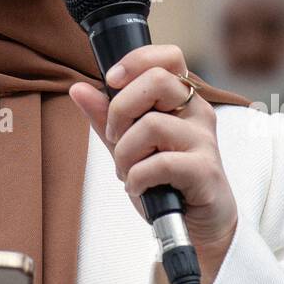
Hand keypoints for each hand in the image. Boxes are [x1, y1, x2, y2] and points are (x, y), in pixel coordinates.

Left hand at [69, 44, 237, 283]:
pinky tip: (137, 187)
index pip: (168, 57)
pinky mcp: (205, 170)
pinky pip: (160, 162)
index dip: (136, 60)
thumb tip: (78, 89)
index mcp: (182, 100)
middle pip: (157, 80)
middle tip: (115, 136)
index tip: (112, 81)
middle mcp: (197, 113)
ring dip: (125, 152)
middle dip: (120, 109)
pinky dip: (137, 177)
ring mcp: (204, 140)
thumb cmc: (167, 181)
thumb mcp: (129, 146)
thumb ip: (106, 117)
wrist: (199, 226)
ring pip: (152, 124)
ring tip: (127, 171)